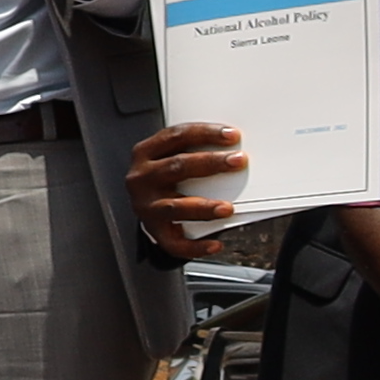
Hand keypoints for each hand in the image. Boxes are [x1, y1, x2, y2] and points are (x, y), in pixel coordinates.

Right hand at [128, 119, 247, 252]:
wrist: (146, 205)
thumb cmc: (165, 176)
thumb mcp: (169, 156)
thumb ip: (193, 150)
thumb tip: (232, 150)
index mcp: (145, 153)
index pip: (176, 136)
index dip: (205, 133)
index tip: (232, 135)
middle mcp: (141, 178)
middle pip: (177, 166)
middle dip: (210, 163)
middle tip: (237, 161)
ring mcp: (145, 205)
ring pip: (175, 206)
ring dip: (203, 207)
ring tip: (227, 208)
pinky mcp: (152, 229)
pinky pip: (174, 242)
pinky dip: (196, 246)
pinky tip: (216, 244)